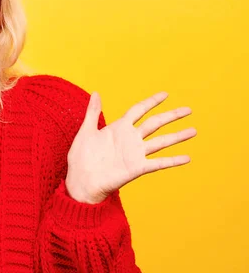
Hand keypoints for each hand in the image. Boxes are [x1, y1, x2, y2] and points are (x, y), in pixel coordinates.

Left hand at [65, 91, 195, 203]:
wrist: (80, 181)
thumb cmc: (81, 157)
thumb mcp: (86, 131)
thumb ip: (93, 112)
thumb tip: (96, 92)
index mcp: (118, 128)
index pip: (139, 110)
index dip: (151, 102)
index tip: (165, 94)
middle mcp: (130, 139)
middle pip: (155, 123)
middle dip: (171, 116)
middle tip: (188, 109)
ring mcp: (135, 153)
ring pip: (160, 141)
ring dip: (177, 136)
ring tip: (194, 131)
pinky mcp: (136, 168)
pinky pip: (158, 163)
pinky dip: (172, 160)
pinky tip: (187, 158)